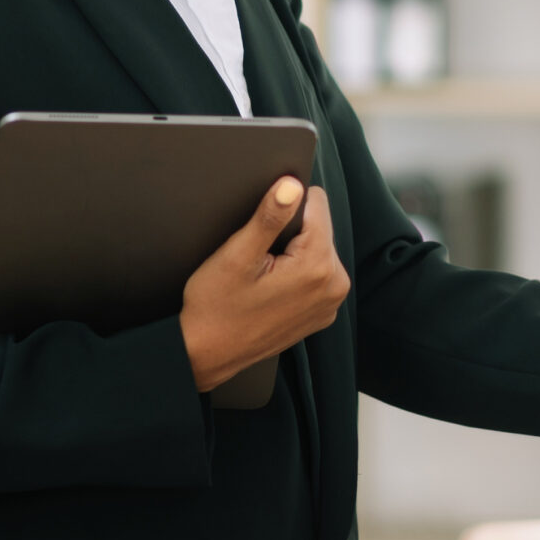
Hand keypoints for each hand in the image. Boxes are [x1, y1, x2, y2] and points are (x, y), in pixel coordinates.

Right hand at [178, 179, 345, 391]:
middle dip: (289, 234)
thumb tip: (291, 185)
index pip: (317, 203)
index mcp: (318, 266)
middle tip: (257, 259)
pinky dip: (295, 275)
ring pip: (316, 250)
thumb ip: (269, 217)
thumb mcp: (238, 255)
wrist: (205, 354)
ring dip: (292, 254)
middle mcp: (334, 285)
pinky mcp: (321, 313)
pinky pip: (314, 275)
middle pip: (319, 227)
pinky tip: (269, 289)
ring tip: (261, 276)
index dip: (285, 206)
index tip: (263, 228)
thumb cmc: (215, 309)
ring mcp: (330, 303)